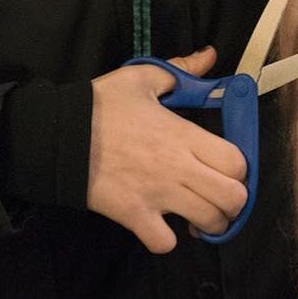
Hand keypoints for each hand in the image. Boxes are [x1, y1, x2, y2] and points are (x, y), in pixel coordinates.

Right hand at [87, 47, 247, 252]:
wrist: (58, 134)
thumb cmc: (102, 105)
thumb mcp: (142, 77)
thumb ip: (181, 70)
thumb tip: (209, 56)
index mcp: (184, 135)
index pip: (237, 162)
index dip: (239, 168)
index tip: (227, 167)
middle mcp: (178, 168)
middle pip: (232, 197)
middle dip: (233, 201)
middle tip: (219, 195)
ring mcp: (157, 195)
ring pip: (208, 222)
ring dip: (209, 223)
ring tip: (197, 215)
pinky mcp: (134, 216)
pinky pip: (164, 242)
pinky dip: (166, 240)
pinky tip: (162, 226)